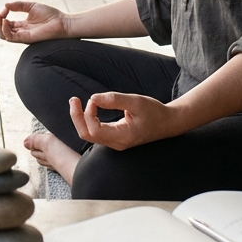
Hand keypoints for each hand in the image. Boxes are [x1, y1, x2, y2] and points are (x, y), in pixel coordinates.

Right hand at [0, 0, 67, 43]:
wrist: (63, 22)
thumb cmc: (50, 15)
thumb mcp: (31, 6)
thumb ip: (18, 5)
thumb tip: (5, 5)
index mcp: (21, 26)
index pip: (5, 23)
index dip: (0, 15)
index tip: (3, 7)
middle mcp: (20, 32)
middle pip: (1, 30)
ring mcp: (22, 36)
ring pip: (3, 35)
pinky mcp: (26, 38)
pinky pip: (11, 37)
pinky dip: (5, 29)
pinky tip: (5, 20)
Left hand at [68, 92, 185, 150]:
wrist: (168, 123)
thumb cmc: (154, 112)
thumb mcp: (136, 102)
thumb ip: (115, 100)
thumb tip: (93, 98)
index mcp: (122, 137)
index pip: (94, 131)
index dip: (87, 115)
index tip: (94, 99)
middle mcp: (116, 143)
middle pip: (87, 135)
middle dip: (77, 117)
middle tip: (73, 99)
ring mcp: (115, 142)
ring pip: (89, 134)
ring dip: (81, 118)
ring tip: (76, 101)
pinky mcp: (115, 138)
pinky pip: (96, 132)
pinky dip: (89, 119)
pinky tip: (88, 108)